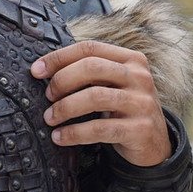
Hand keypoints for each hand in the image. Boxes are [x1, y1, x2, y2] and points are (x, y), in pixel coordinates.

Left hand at [32, 40, 170, 167]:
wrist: (155, 143)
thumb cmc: (126, 110)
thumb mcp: (116, 85)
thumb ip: (93, 73)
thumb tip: (47, 71)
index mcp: (131, 59)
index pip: (90, 48)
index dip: (59, 57)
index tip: (37, 71)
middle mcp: (139, 77)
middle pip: (92, 67)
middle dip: (62, 80)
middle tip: (47, 96)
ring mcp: (142, 102)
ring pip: (94, 97)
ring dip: (64, 108)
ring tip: (50, 118)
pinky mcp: (139, 129)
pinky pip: (100, 129)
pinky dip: (74, 133)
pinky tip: (60, 137)